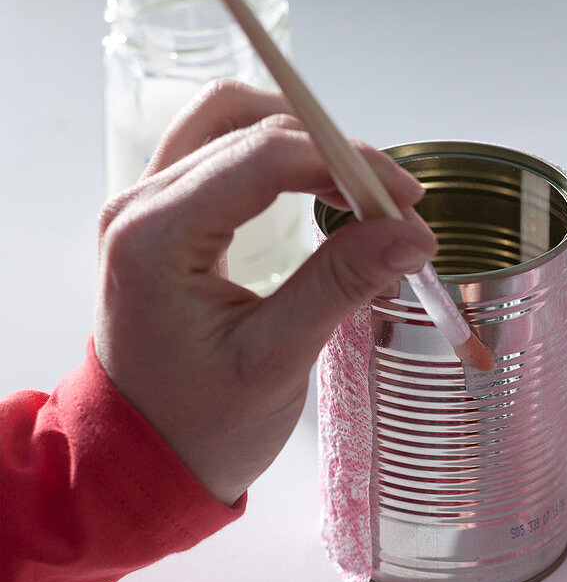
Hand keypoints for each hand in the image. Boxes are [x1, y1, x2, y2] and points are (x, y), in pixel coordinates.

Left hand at [94, 79, 435, 504]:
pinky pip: (219, 153)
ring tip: (360, 192)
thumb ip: (339, 286)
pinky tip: (318, 189)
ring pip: (229, 122)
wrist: (142, 459)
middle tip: (394, 205)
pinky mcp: (163, 219)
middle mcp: (140, 206)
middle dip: (333, 153)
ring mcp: (146, 207)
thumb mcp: (276, 362)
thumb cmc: (199, 426)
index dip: (346, 163)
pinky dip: (276, 159)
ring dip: (302, 142)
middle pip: (247, 125)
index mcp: (155, 238)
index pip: (263, 156)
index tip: (406, 202)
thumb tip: (411, 234)